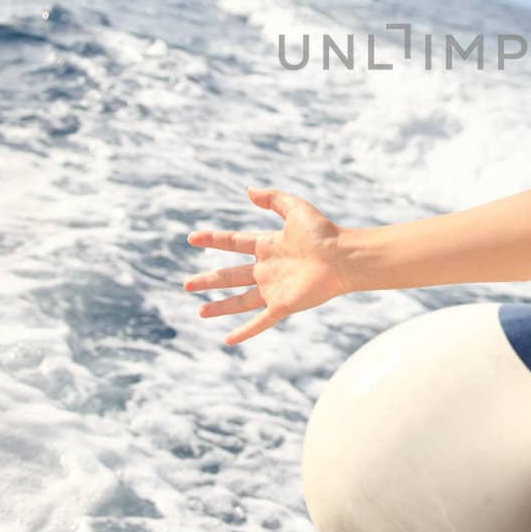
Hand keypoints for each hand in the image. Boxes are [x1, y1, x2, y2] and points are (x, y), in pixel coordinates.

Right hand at [184, 186, 351, 345]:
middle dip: (209, 280)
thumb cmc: (323, 232)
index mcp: (269, 245)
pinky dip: (244, 332)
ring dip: (220, 306)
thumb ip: (273, 200)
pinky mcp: (282, 305)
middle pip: (231, 275)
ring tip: (199, 311)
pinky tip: (228, 341)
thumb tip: (248, 190)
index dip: (213, 240)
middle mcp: (268, 268)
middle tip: (186, 285)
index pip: (234, 242)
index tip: (192, 238)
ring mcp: (274, 289)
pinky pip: (260, 322)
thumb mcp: (295, 209)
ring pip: (240, 300)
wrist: (343, 258)